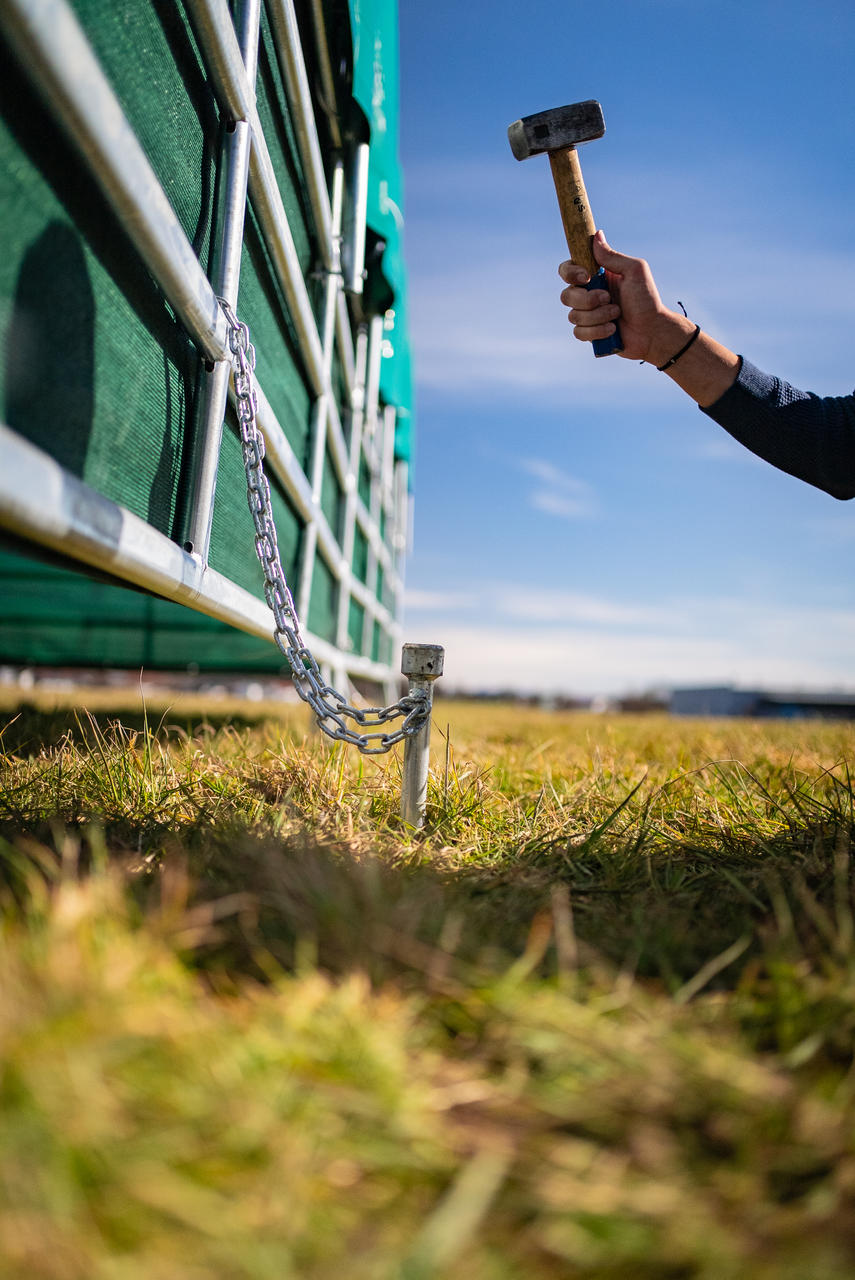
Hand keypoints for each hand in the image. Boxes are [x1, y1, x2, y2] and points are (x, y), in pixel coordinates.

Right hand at [558, 231, 684, 363]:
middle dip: (587, 300)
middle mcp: (588, 294)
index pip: (568, 270)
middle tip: (609, 298)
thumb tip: (596, 235)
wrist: (652, 331)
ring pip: (573, 316)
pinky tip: (612, 329)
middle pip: (566, 296)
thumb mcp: (634, 271)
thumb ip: (612, 256)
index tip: (586, 277)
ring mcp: (587, 314)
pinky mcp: (589, 333)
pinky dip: (596, 331)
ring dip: (597, 316)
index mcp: (596, 276)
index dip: (571, 273)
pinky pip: (578, 333)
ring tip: (617, 315)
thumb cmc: (646, 298)